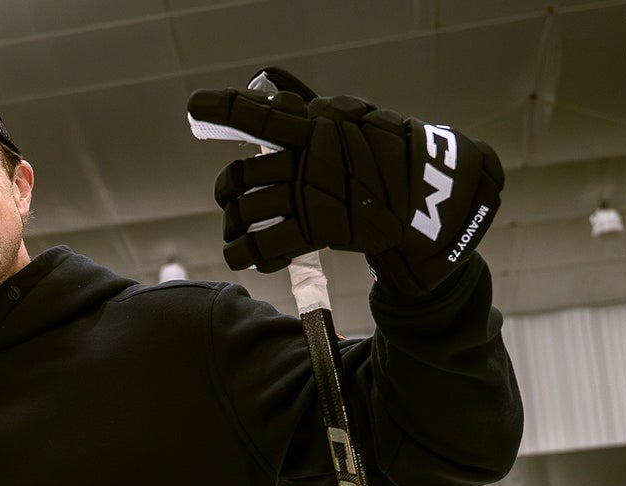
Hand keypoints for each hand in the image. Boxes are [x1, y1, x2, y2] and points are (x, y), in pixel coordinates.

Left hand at [188, 69, 503, 293]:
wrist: (429, 194)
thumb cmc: (386, 152)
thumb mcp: (350, 117)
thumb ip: (307, 112)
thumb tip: (269, 89)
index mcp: (314, 124)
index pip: (260, 114)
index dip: (225, 108)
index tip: (195, 107)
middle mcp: (307, 158)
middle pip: (243, 174)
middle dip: (228, 188)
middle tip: (231, 197)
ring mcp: (312, 195)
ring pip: (248, 211)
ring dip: (234, 225)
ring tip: (236, 232)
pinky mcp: (320, 230)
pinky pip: (266, 246)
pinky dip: (248, 254)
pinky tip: (248, 256)